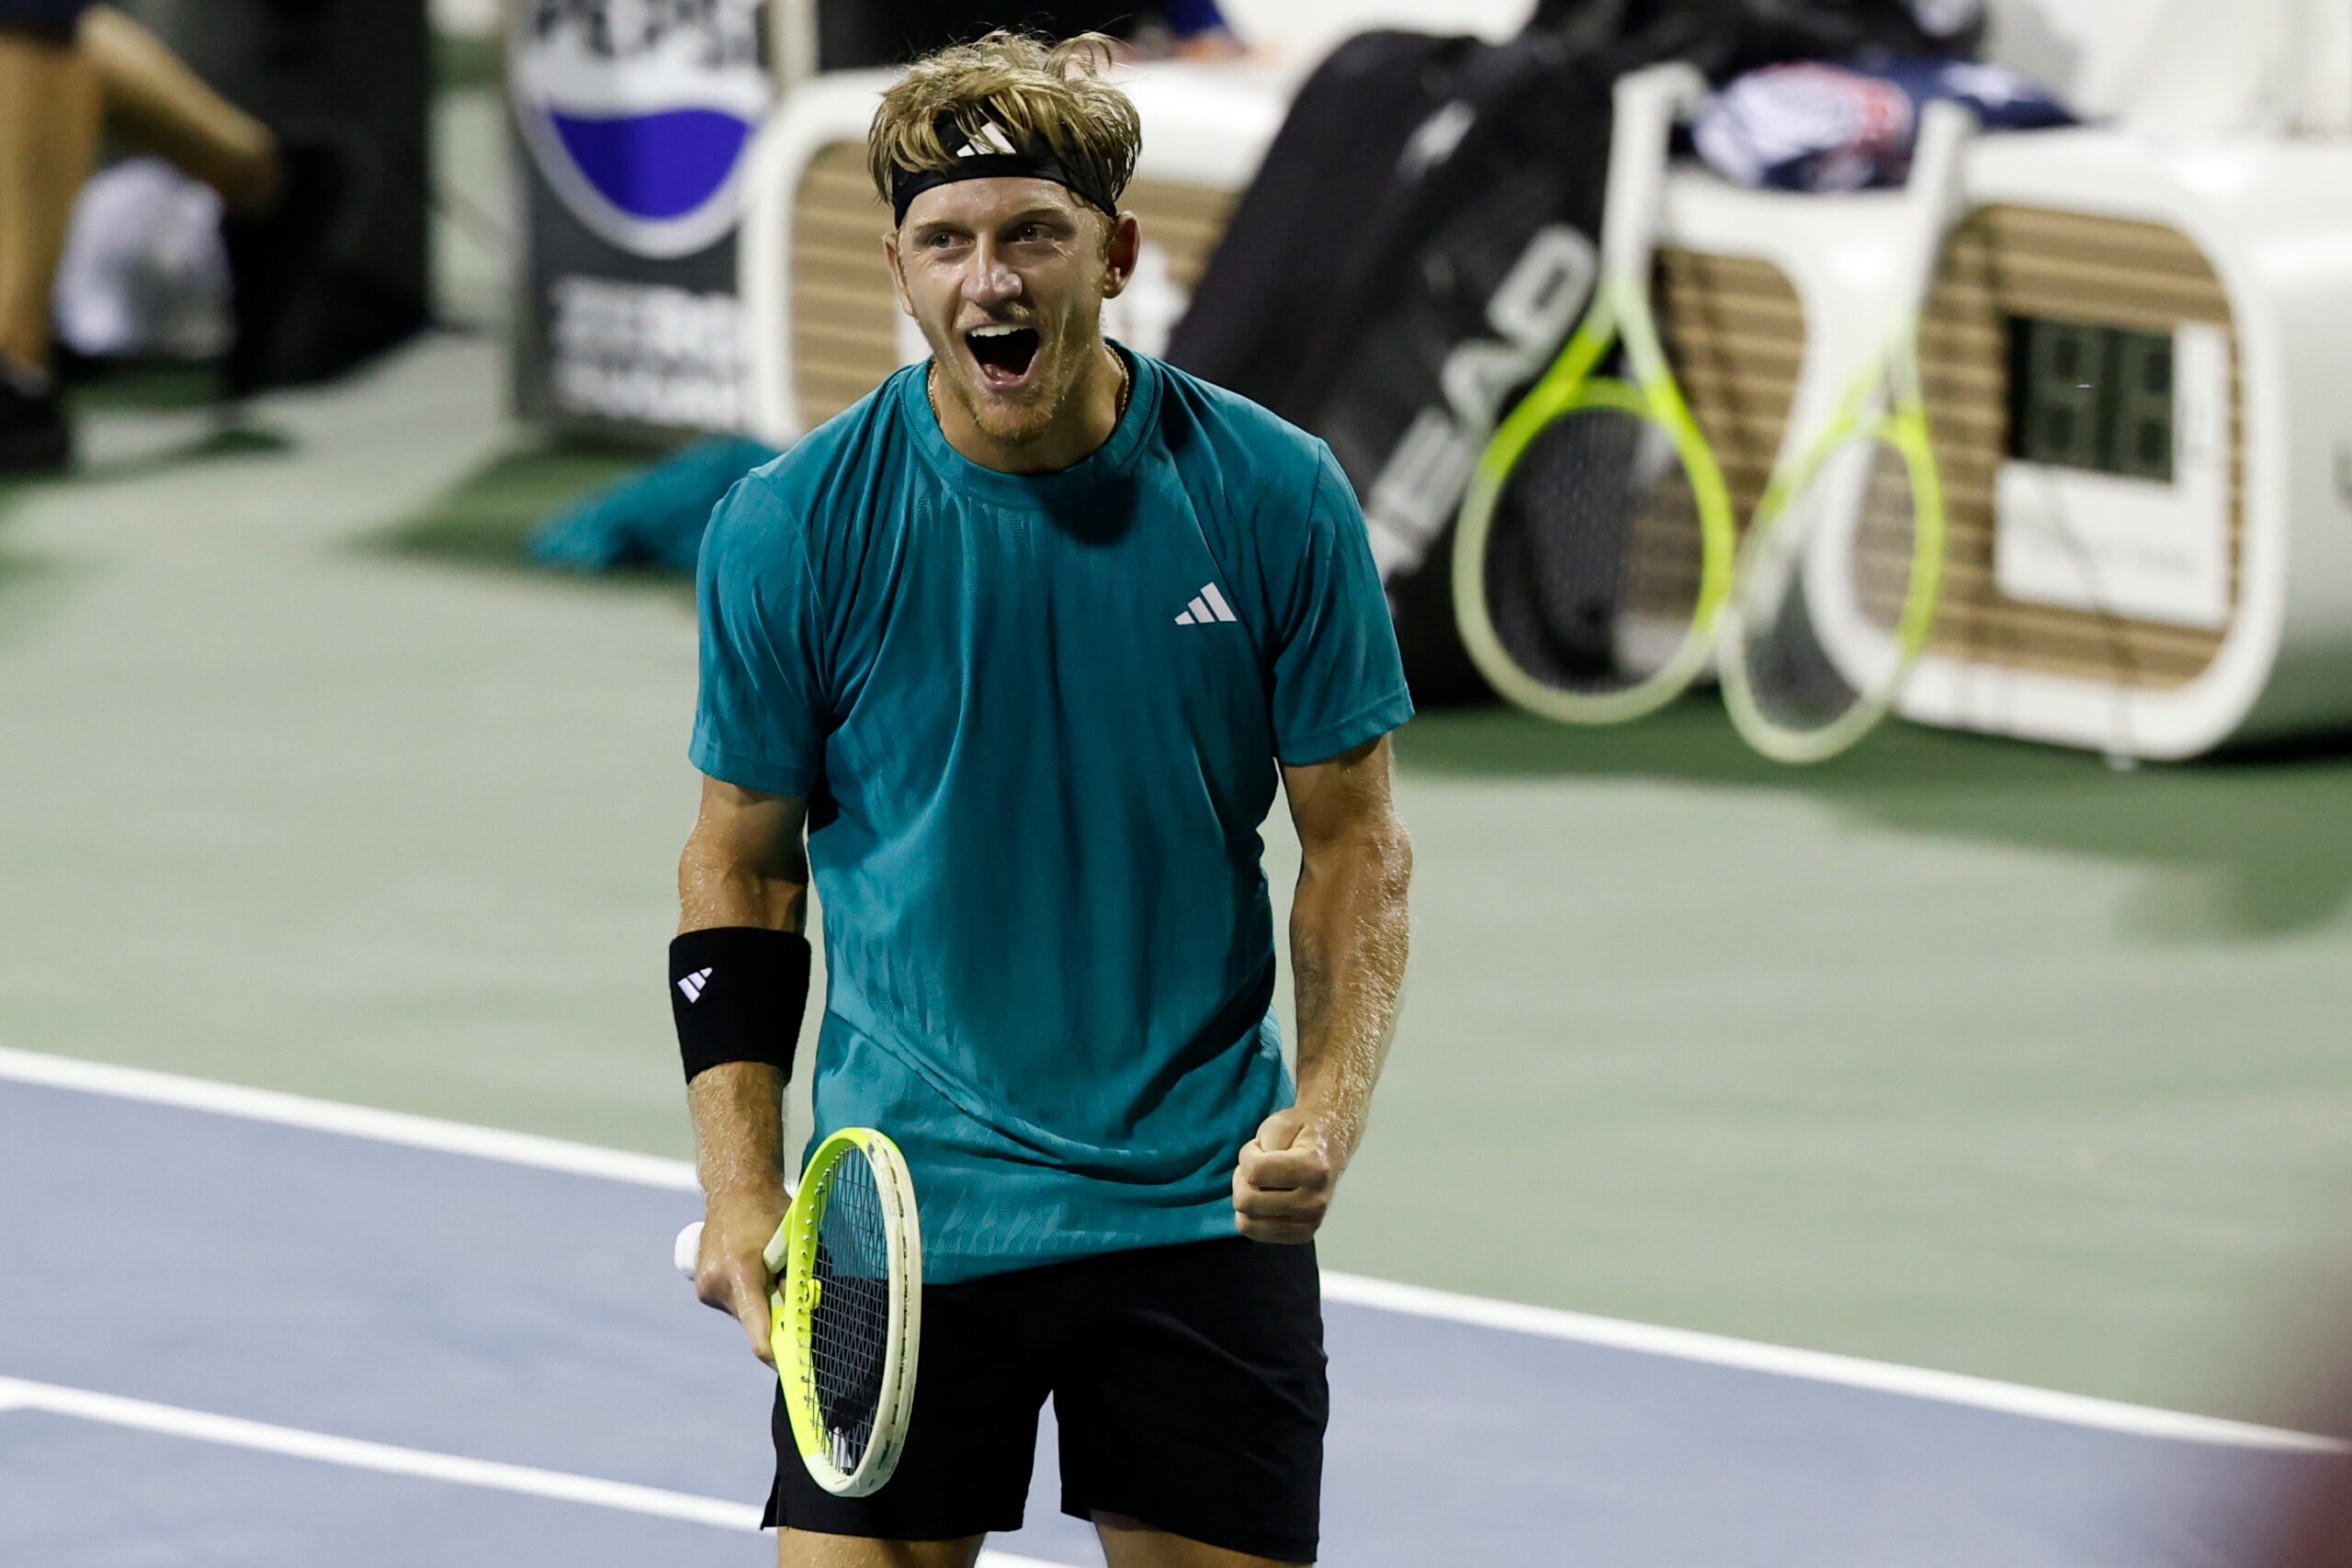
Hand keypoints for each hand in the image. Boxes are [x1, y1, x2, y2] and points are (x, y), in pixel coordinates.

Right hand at [696, 1189, 787, 1364]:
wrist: (734, 1188)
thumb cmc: (769, 1211)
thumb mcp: (790, 1243)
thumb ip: (794, 1280)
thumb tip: (803, 1315)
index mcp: (741, 1270)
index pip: (756, 1326)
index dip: (773, 1353)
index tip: (787, 1368)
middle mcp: (717, 1282)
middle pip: (753, 1322)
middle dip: (774, 1320)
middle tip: (792, 1298)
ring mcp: (706, 1286)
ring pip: (743, 1313)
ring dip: (761, 1305)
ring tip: (768, 1270)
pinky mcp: (702, 1287)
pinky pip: (733, 1303)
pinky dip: (747, 1297)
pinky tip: (753, 1271)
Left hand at [1233, 1108, 1341, 1243]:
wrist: (1331, 1144)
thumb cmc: (1302, 1132)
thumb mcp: (1281, 1122)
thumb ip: (1264, 1145)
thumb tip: (1253, 1179)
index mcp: (1314, 1170)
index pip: (1254, 1172)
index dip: (1247, 1154)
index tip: (1259, 1147)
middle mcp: (1315, 1202)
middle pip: (1246, 1202)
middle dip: (1242, 1179)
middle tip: (1258, 1165)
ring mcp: (1310, 1223)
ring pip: (1247, 1223)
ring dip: (1247, 1198)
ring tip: (1262, 1182)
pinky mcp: (1302, 1235)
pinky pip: (1256, 1232)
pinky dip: (1254, 1214)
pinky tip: (1268, 1196)